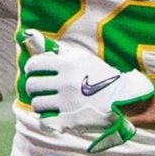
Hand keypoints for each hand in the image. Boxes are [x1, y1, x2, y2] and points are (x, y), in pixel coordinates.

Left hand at [20, 31, 153, 152]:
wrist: (123, 97)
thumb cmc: (99, 75)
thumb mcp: (81, 57)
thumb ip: (58, 51)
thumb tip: (32, 36)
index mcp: (68, 64)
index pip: (34, 64)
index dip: (32, 68)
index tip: (35, 72)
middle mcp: (66, 82)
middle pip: (32, 85)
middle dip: (33, 87)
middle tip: (39, 88)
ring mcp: (67, 102)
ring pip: (36, 103)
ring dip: (40, 103)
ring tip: (47, 101)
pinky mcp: (70, 119)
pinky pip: (44, 120)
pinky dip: (45, 118)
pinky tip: (52, 114)